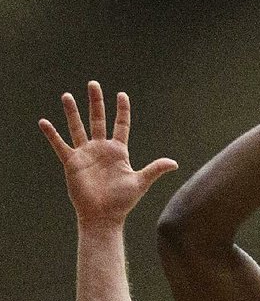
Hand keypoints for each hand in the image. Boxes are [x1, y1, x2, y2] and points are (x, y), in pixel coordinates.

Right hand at [39, 81, 176, 225]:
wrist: (103, 216)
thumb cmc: (122, 202)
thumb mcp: (140, 182)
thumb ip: (155, 169)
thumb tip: (175, 163)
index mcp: (118, 152)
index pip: (121, 125)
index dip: (122, 111)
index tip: (122, 95)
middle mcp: (101, 149)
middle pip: (98, 120)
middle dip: (96, 102)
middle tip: (93, 84)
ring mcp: (86, 154)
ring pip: (78, 128)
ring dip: (72, 112)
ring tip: (67, 96)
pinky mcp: (72, 162)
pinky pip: (60, 145)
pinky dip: (52, 134)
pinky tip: (43, 122)